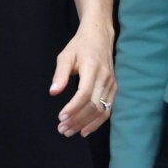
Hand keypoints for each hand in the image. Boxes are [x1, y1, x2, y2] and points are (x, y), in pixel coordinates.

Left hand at [49, 14, 115, 137]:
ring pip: (101, 110)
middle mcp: (104, 78)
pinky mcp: (114, 88)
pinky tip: (85, 130)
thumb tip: (53, 92)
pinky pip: (108, 109)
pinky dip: (97, 122)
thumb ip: (60, 74)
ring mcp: (111, 84)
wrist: (100, 36)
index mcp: (92, 68)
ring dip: (85, 124)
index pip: (84, 93)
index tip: (60, 117)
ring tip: (69, 131)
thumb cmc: (80, 45)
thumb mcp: (66, 55)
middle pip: (92, 105)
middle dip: (77, 120)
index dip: (73, 107)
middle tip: (62, 129)